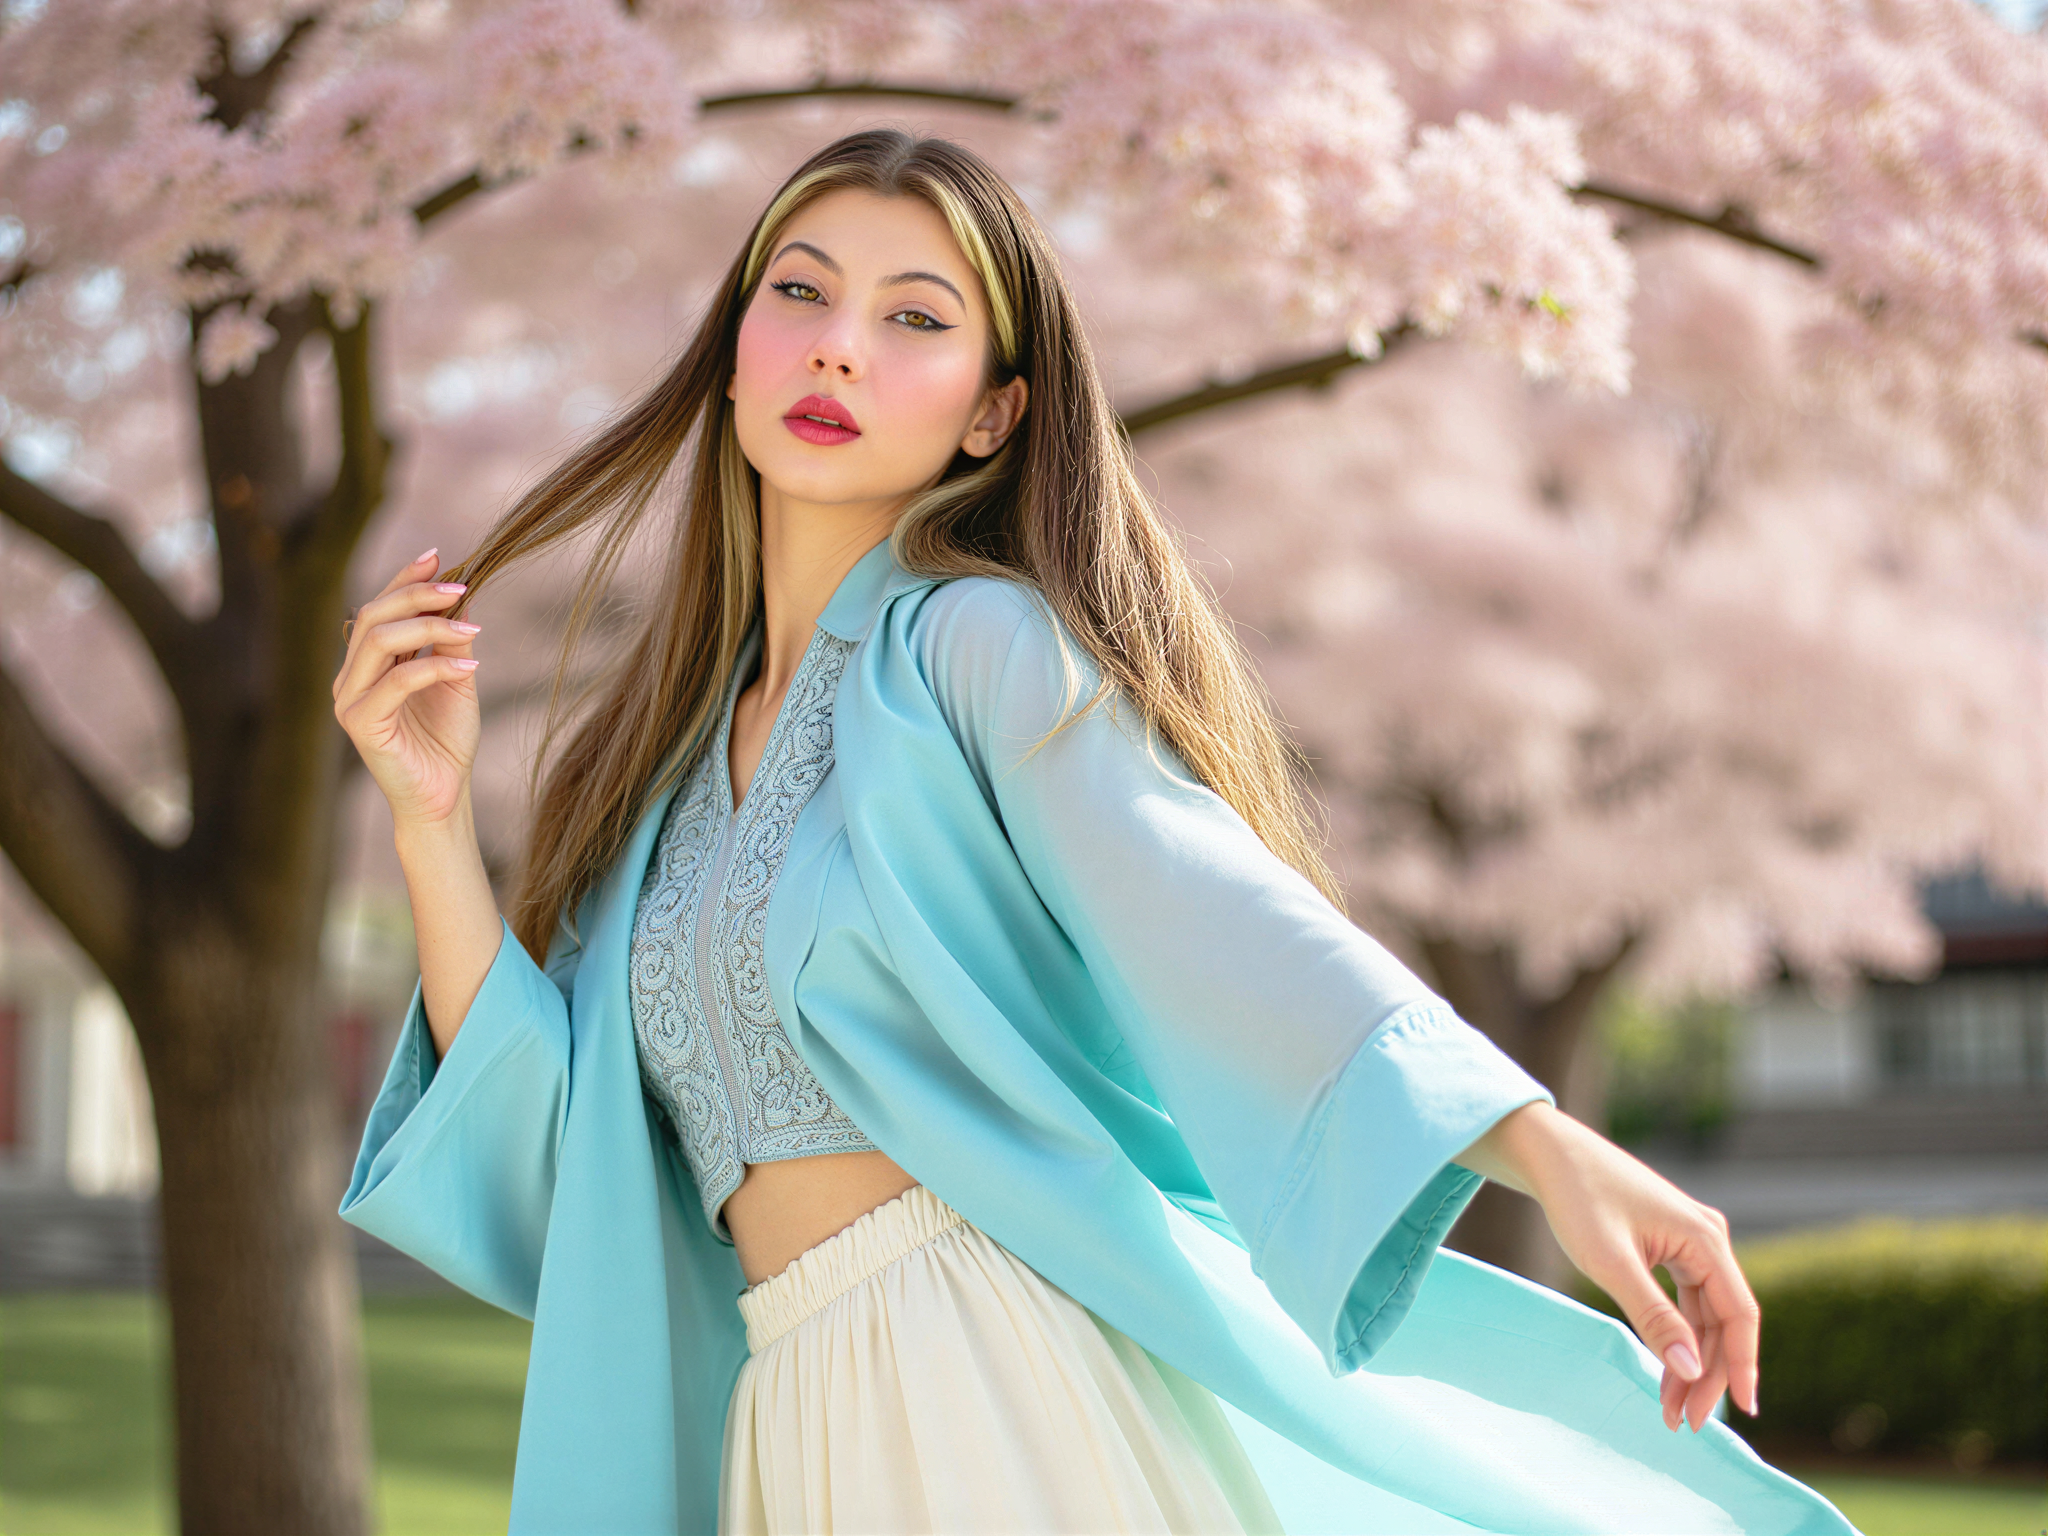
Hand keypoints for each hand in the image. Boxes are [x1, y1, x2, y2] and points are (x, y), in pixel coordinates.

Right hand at [332, 547, 482, 827]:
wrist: (444, 795)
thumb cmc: (446, 740)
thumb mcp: (456, 679)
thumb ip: (452, 640)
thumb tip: (462, 594)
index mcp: (367, 664)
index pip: (379, 609)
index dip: (405, 579)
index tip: (439, 556)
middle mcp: (350, 678)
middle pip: (373, 616)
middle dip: (418, 595)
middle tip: (460, 588)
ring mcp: (349, 700)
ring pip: (379, 641)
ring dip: (429, 626)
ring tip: (471, 627)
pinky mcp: (361, 724)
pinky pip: (396, 682)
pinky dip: (434, 668)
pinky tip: (469, 668)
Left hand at [1457, 1102, 1760, 1433]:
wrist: (1549, 1154)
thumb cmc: (1578, 1199)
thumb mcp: (1612, 1263)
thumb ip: (1653, 1316)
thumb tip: (1691, 1369)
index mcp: (1705, 1238)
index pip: (1739, 1315)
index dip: (1741, 1366)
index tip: (1740, 1413)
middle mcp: (1707, 1238)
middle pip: (1722, 1321)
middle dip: (1706, 1374)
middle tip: (1683, 1422)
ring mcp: (1690, 1242)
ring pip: (1703, 1316)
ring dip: (1690, 1362)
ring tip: (1671, 1409)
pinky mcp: (1670, 1245)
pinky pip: (1685, 1302)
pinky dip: (1675, 1336)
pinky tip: (1667, 1370)